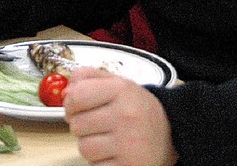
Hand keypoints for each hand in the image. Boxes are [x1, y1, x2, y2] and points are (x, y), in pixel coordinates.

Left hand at [63, 68, 177, 165]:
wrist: (172, 133)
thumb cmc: (136, 107)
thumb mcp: (116, 82)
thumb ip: (87, 78)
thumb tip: (65, 92)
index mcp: (121, 90)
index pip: (76, 96)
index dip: (70, 103)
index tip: (76, 106)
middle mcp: (125, 115)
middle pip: (76, 124)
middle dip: (81, 125)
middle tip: (97, 124)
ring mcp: (128, 143)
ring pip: (84, 148)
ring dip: (90, 144)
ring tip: (106, 139)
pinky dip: (100, 162)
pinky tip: (113, 153)